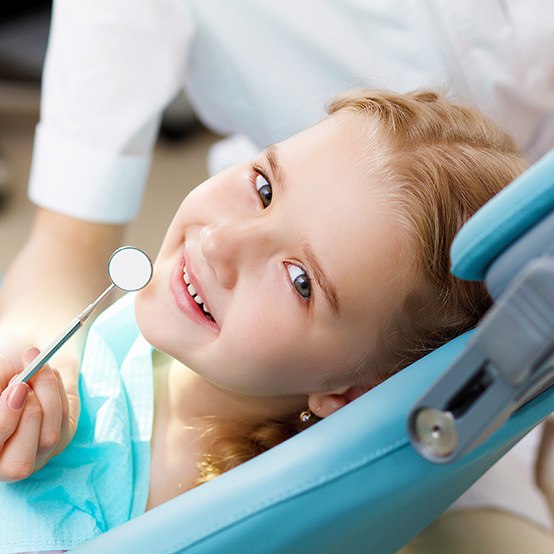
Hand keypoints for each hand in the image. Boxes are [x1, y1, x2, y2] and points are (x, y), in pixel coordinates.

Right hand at [0, 346, 79, 480]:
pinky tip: (48, 375)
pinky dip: (57, 392)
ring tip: (38, 368)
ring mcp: (37, 455)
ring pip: (47, 439)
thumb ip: (0, 386)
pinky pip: (64, 421)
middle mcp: (6, 462)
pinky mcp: (62, 441)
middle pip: (20, 465)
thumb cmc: (6, 368)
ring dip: (46, 395)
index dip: (5, 421)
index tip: (17, 388)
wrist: (32, 360)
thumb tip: (15, 394)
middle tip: (25, 384)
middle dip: (27, 418)